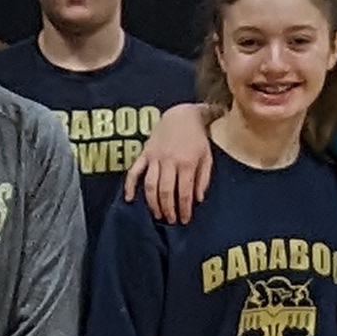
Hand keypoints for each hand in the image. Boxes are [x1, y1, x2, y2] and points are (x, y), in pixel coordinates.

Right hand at [129, 102, 215, 221]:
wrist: (182, 115)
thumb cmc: (197, 138)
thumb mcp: (207, 157)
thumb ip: (203, 179)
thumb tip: (197, 200)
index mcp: (187, 162)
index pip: (184, 192)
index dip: (184, 209)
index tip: (185, 219)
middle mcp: (169, 161)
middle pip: (166, 192)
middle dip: (168, 209)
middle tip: (171, 221)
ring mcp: (155, 157)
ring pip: (151, 185)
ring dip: (153, 203)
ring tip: (158, 215)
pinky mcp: (144, 153)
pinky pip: (134, 171)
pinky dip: (130, 185)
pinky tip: (129, 198)